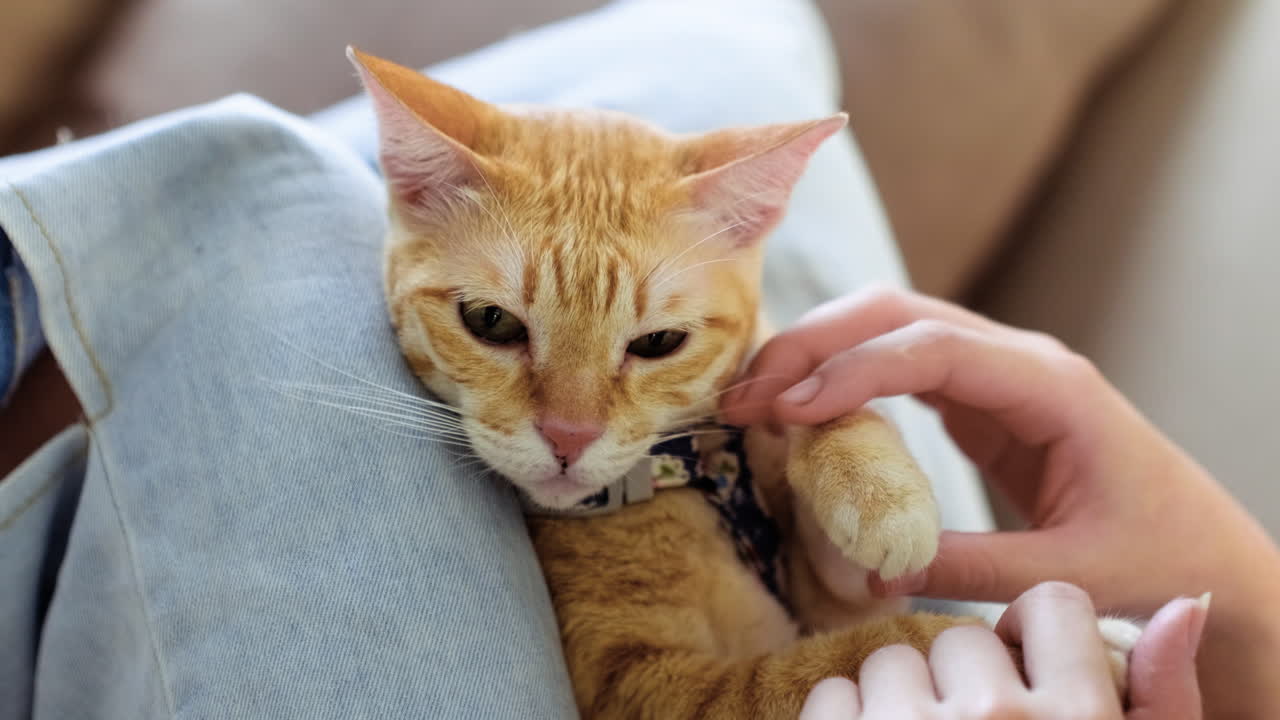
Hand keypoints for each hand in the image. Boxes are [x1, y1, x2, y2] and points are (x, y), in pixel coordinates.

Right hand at [723, 286, 1279, 717]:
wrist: (1207, 553)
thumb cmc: (1159, 555)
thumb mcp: (1070, 573)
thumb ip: (971, 566)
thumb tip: (872, 569)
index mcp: (1050, 386)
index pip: (934, 349)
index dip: (853, 369)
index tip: (787, 408)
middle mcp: (1018, 362)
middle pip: (898, 313)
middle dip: (814, 343)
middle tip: (743, 394)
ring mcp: (997, 374)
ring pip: (891, 327)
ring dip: (818, 352)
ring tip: (752, 398)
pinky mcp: (980, 401)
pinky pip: (899, 368)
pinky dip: (843, 378)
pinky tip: (800, 411)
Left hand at [798, 583, 1206, 719]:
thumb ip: (1161, 701)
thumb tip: (1181, 605)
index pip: (1053, 607)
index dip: (1033, 639)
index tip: (1025, 676)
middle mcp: (996, 718)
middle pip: (961, 637)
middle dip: (962, 682)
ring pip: (890, 661)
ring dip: (899, 703)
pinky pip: (833, 694)